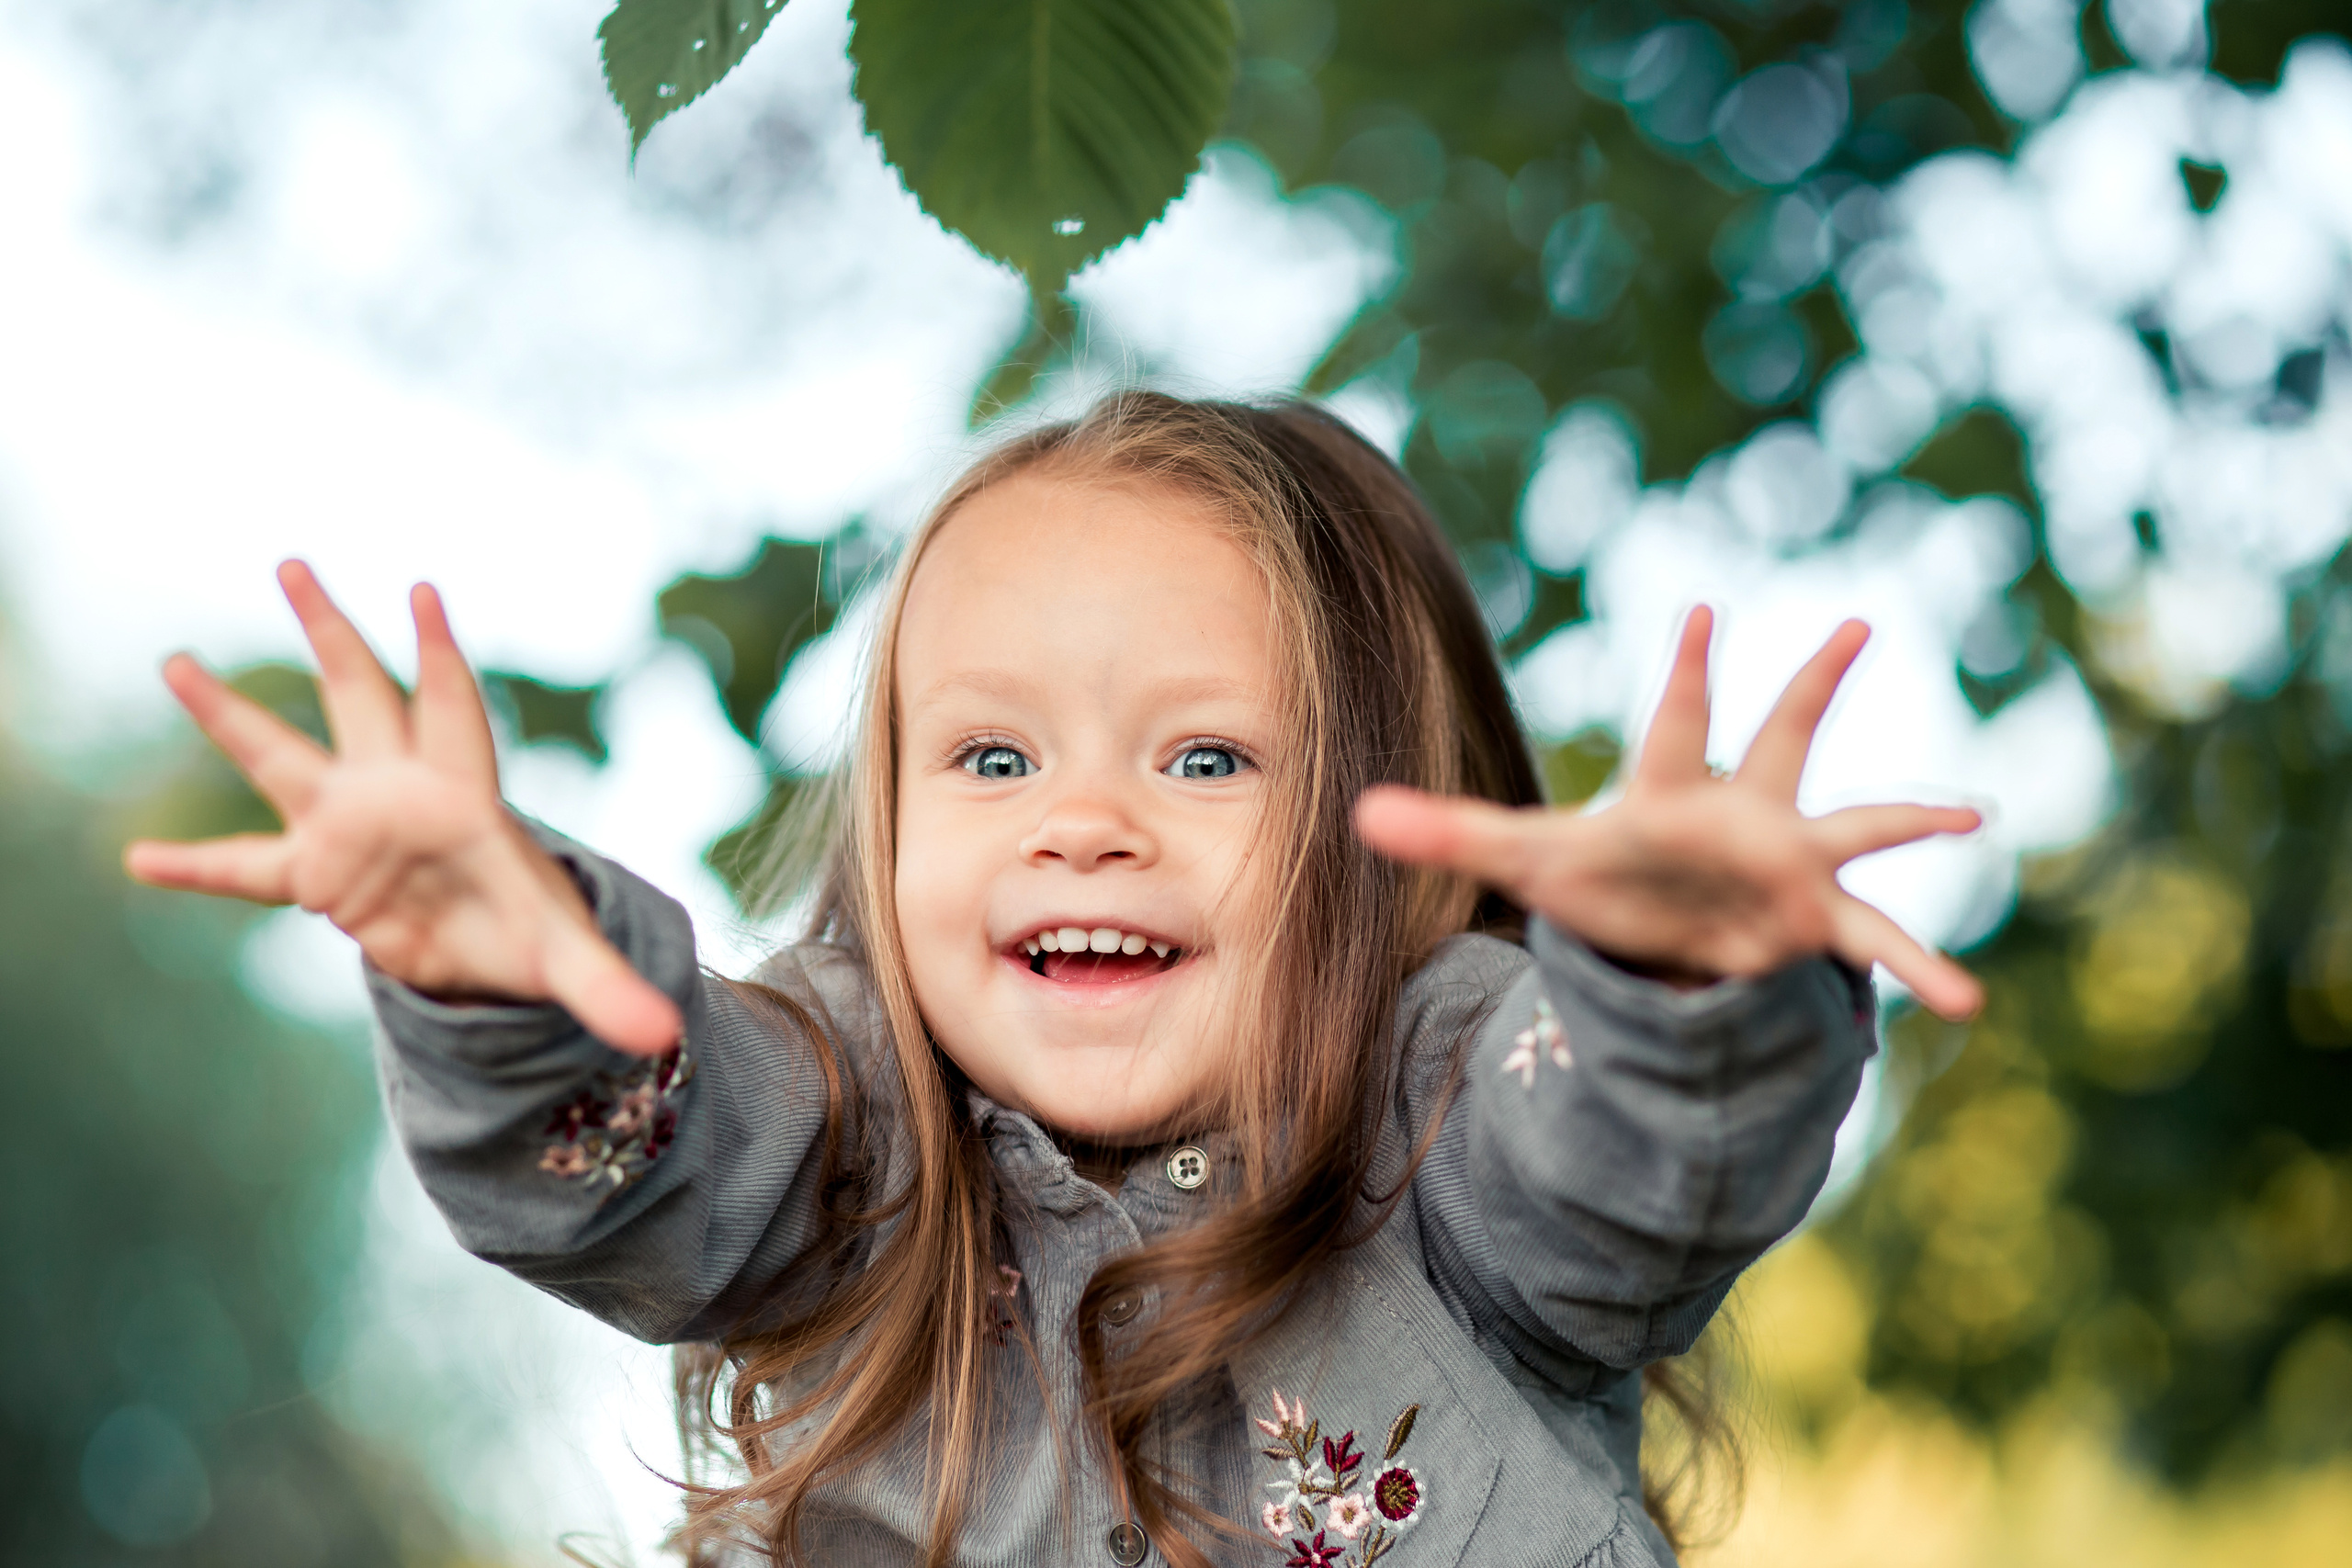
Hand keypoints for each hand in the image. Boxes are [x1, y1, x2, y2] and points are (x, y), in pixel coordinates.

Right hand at [123, 562, 683, 1054]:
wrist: (496, 951)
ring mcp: (350, 828)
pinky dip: (196, 868)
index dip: (439, 655)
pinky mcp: (319, 876)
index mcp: (464, 795)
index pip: (452, 710)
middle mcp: (398, 792)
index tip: (422, 591)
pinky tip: (138, 861)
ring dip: (231, 713)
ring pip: (284, 756)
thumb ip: (608, 991)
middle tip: (294, 562)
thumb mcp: (569, 961)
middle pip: (360, 697)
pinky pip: (246, 867)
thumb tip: (662, 1034)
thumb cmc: (533, 930)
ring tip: (174, 662)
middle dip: (332, 633)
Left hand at [1355, 608, 1983, 1020]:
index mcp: (1669, 792)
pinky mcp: (1812, 924)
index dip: (1684, 673)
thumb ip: (1447, 832)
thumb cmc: (1597, 879)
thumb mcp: (1522, 859)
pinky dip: (1923, 969)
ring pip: (1857, 831)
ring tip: (1972, 814)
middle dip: (1812, 684)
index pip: (1674, 725)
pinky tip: (1970, 1001)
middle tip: (1854, 624)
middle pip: (1781, 737)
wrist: (1658, 933)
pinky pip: (1877, 941)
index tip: (1700, 611)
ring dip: (1912, 819)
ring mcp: (1787, 863)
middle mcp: (1740, 812)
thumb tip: (1354, 814)